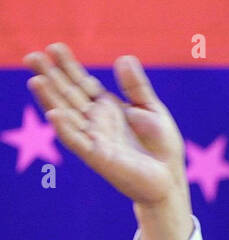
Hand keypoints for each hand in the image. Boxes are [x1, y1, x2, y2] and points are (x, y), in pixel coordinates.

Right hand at [24, 42, 191, 239]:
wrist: (171, 178)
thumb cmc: (162, 147)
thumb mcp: (151, 109)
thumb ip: (136, 86)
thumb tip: (124, 57)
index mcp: (106, 108)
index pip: (81, 83)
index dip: (68, 66)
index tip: (54, 47)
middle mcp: (95, 121)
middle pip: (68, 95)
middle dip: (50, 76)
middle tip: (32, 56)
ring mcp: (94, 138)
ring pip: (67, 116)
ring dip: (50, 99)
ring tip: (36, 80)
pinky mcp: (98, 157)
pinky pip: (78, 142)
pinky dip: (66, 129)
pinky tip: (54, 114)